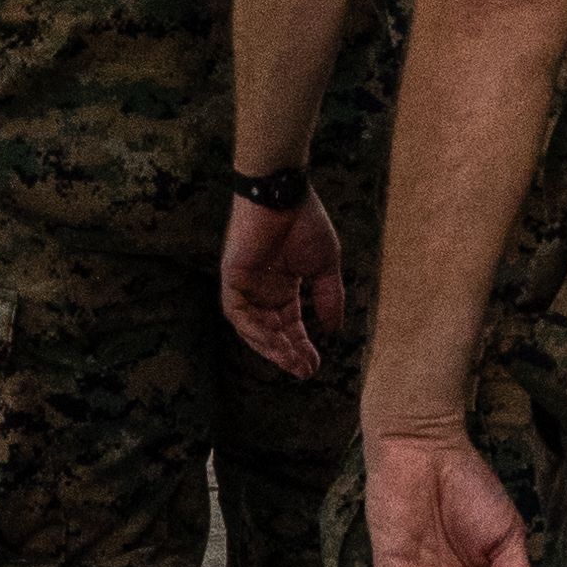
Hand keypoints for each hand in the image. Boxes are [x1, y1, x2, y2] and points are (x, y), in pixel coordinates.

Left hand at [218, 187, 346, 377]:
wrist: (285, 194)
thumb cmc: (306, 223)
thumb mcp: (325, 267)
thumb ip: (328, 298)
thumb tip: (334, 331)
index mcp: (283, 287)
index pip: (290, 326)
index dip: (302, 346)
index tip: (315, 366)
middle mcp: (262, 290)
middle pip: (272, 331)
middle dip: (287, 353)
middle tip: (304, 371)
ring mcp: (244, 285)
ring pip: (252, 328)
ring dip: (270, 346)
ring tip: (291, 361)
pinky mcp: (231, 277)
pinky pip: (237, 312)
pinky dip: (253, 328)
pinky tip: (273, 340)